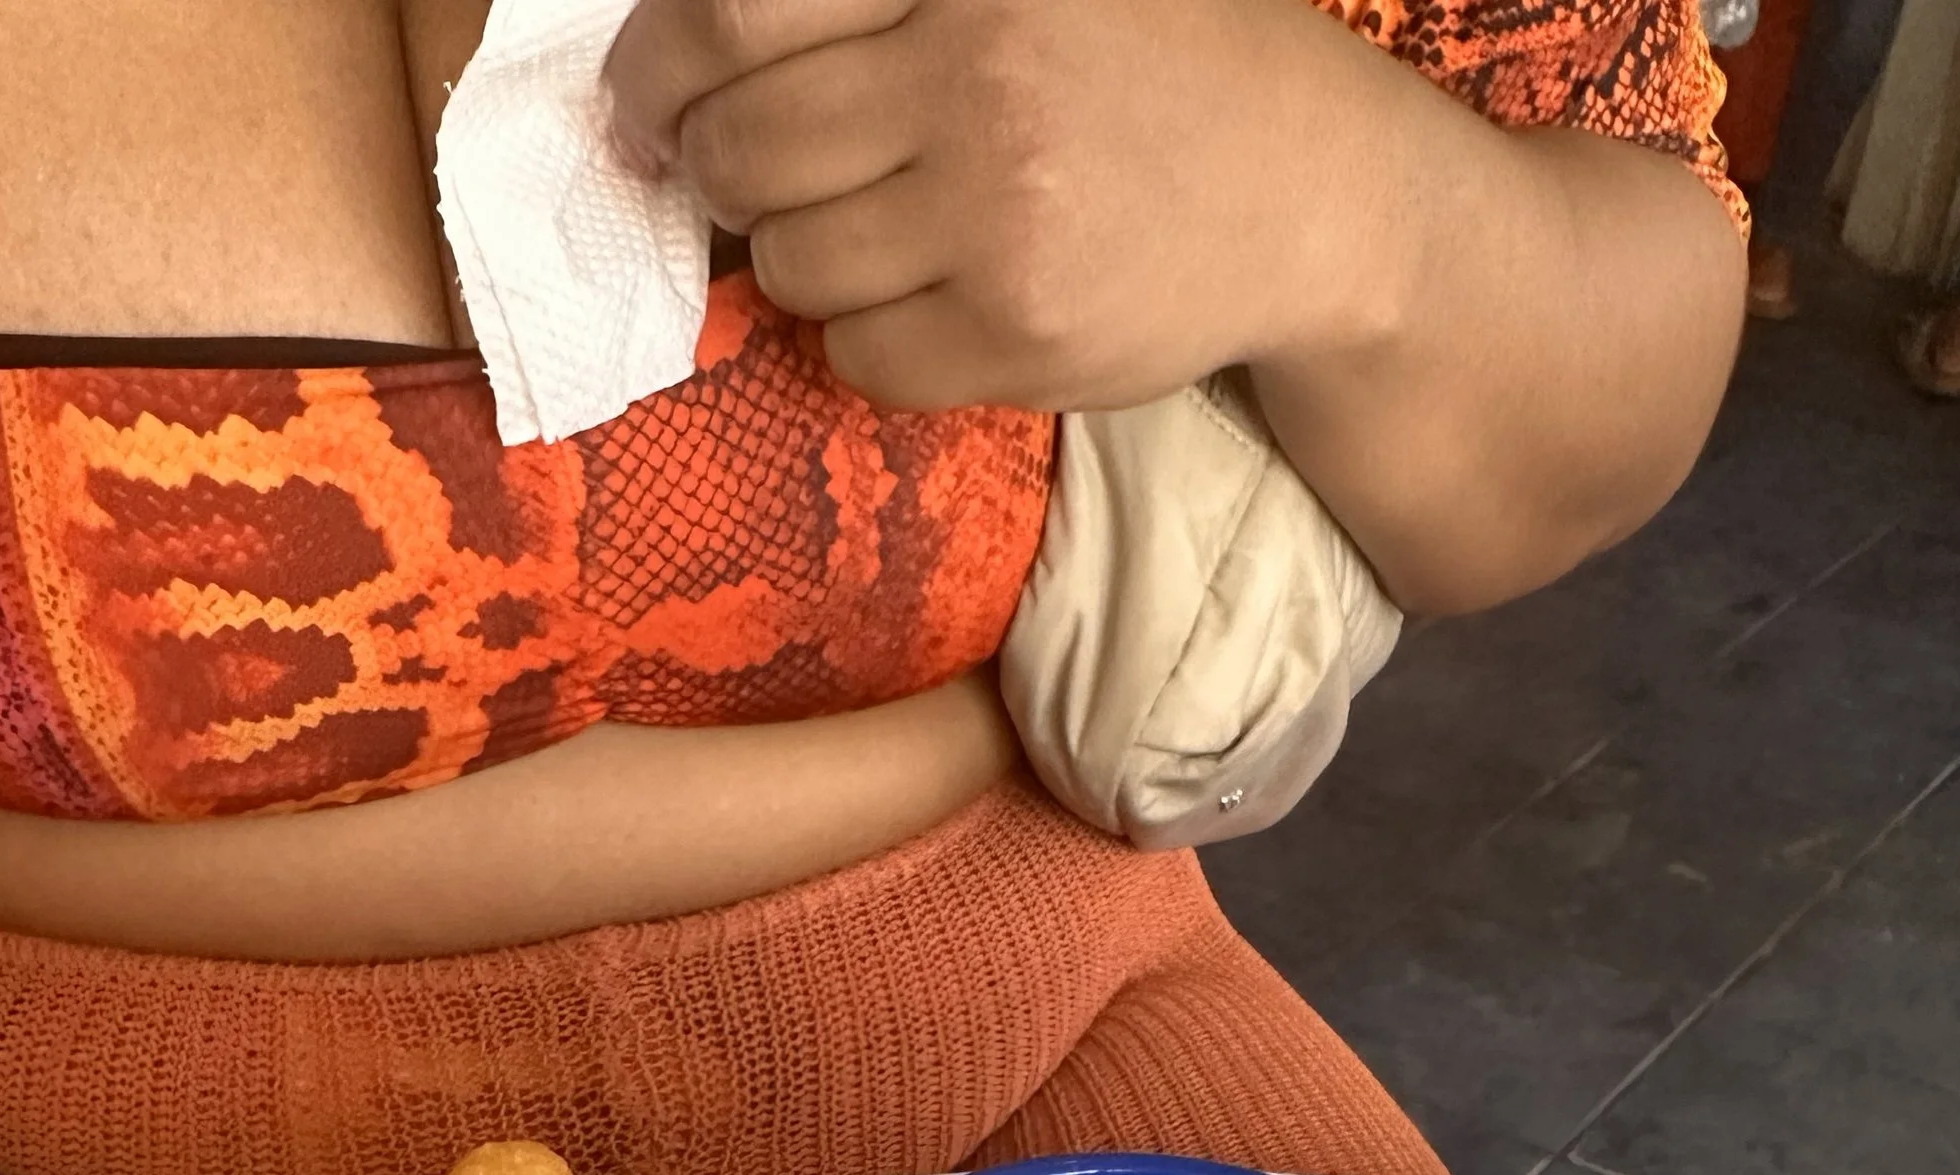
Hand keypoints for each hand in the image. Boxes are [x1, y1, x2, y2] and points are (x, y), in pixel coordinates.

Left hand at [603, 0, 1393, 410]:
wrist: (1311, 192)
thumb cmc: (1153, 59)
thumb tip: (689, 32)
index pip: (734, 11)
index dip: (657, 62)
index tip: (648, 94)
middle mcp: (980, 83)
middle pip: (744, 149)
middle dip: (712, 171)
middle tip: (733, 173)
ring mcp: (1003, 223)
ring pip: (792, 263)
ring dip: (791, 255)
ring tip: (855, 228)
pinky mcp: (1022, 339)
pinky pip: (862, 356)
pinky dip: (863, 336)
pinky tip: (921, 295)